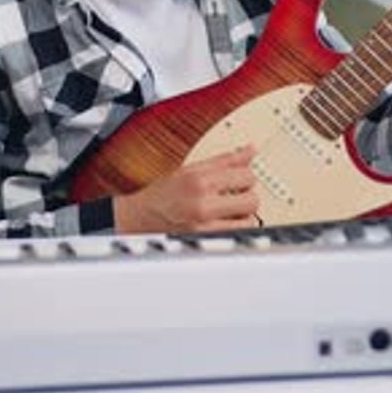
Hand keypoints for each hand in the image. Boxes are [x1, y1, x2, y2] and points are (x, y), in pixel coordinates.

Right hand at [113, 145, 258, 233]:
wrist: (139, 218)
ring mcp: (204, 227)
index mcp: (199, 180)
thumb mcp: (191, 168)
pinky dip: (235, 229)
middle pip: (252, 200)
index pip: (245, 175)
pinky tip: (223, 222)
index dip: (246, 175)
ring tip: (228, 210)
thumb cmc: (163, 193)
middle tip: (235, 194)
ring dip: (242, 215)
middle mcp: (202, 204)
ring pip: (248, 220)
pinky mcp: (205, 242)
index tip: (239, 178)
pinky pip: (236, 235)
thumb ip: (224, 160)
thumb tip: (250, 150)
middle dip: (247, 196)